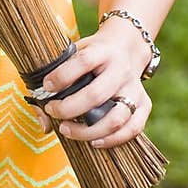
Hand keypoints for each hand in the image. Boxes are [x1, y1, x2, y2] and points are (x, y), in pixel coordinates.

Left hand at [31, 28, 151, 149]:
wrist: (126, 46)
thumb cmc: (93, 53)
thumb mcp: (76, 51)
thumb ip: (57, 75)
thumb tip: (42, 116)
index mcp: (103, 50)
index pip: (83, 61)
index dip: (62, 76)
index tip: (46, 87)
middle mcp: (121, 69)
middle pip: (96, 94)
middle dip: (69, 108)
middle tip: (53, 111)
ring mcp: (135, 88)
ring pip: (116, 118)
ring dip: (89, 130)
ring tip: (67, 130)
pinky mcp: (145, 104)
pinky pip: (133, 129)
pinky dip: (113, 140)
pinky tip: (94, 141)